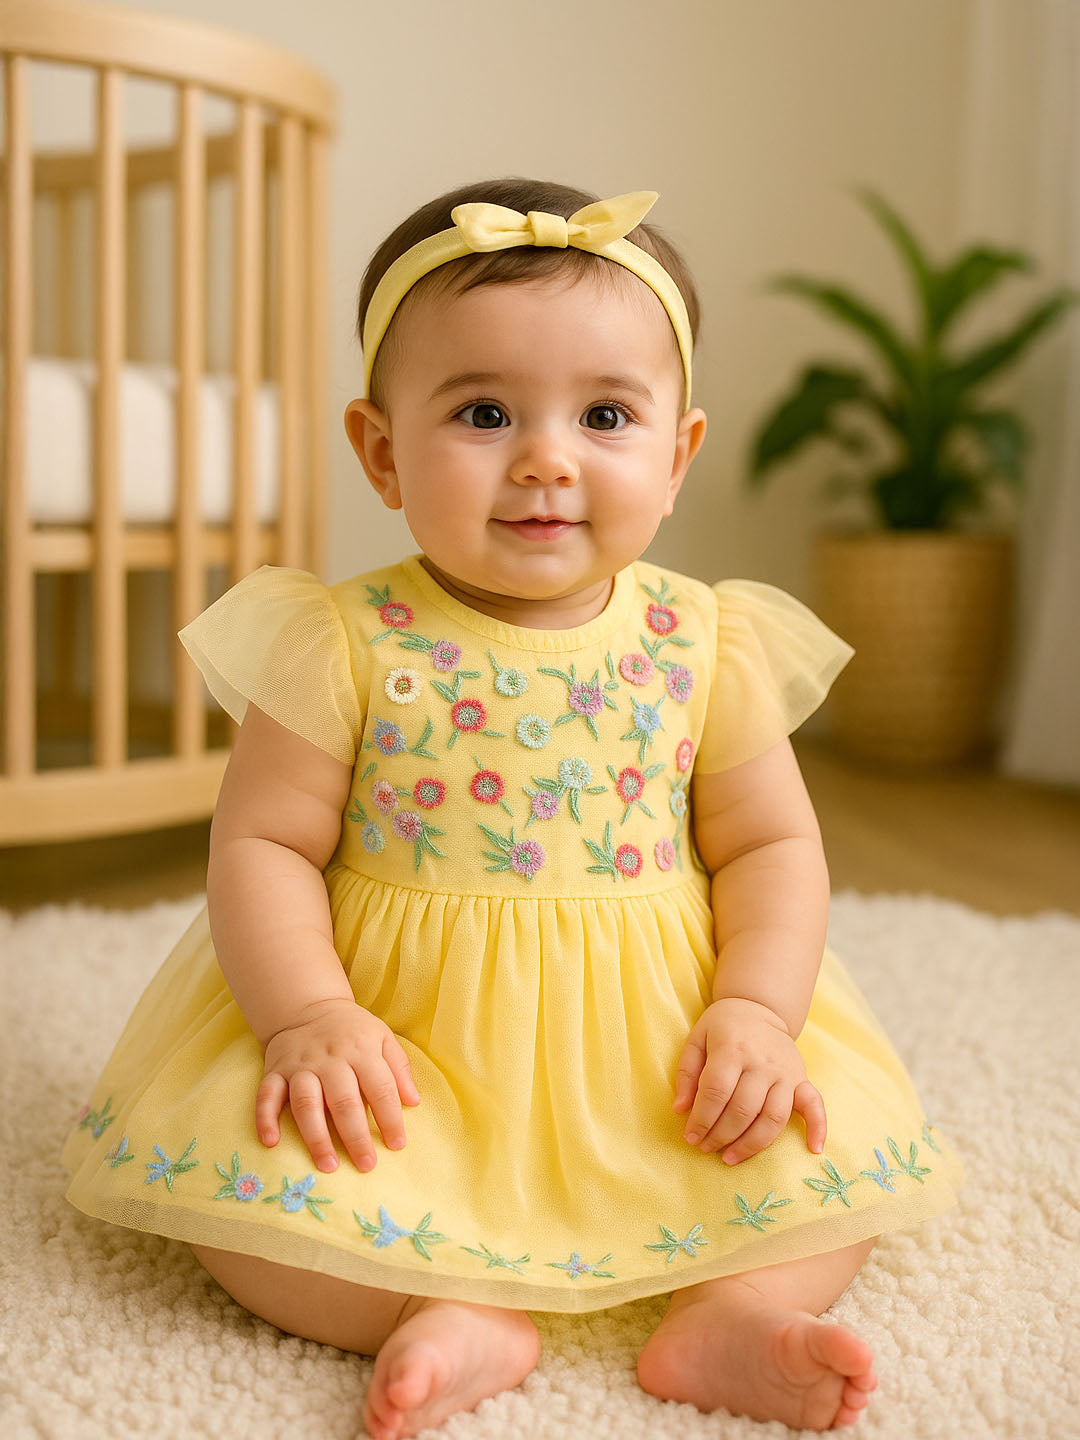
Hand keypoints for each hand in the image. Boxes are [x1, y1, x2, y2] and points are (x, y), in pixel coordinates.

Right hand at [256, 998, 419, 1174]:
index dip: (390, 1118)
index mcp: (361, 1051)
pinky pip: (267, 1095)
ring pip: (306, 1103)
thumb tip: (413, 1102)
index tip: (397, 1144)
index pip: (380, 1088)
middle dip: (356, 1136)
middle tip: (366, 1165)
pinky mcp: (275, 1071)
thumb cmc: (352, 1030)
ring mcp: (300, 1066)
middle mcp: (330, 1060)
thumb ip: (399, 1068)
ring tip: (328, 1164)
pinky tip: (270, 1142)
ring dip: (316, 1137)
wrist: (308, 1006)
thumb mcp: (383, 1037)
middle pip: (344, 1101)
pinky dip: (265, 1119)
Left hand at [672, 998, 825, 1164]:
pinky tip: (814, 1149)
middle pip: (742, 1110)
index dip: (701, 1119)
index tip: (690, 1137)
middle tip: (705, 1148)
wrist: (759, 1007)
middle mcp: (762, 1062)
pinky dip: (818, 1128)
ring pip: (772, 1118)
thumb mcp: (696, 1039)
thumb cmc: (723, 1027)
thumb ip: (687, 1074)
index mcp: (732, 1048)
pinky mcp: (801, 1078)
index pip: (716, 1092)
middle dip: (720, 1135)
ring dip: (751, 1144)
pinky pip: (814, 1105)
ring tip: (730, 1158)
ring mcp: (785, 1072)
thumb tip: (680, 1110)